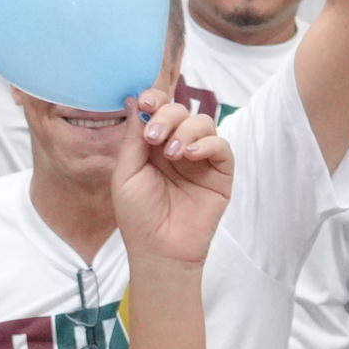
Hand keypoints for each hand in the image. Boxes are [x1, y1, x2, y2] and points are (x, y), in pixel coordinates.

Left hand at [107, 91, 241, 271]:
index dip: (154, 99)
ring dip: (186, 130)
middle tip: (155, 136)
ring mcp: (201, 159)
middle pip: (180, 110)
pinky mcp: (220, 173)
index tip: (146, 102)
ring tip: (173, 154)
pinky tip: (191, 155)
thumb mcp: (126, 173)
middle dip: (167, 116)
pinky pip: (222, 146)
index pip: (158, 110)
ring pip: (203, 122)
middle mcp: (178, 146)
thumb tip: (135, 100)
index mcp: (153, 145)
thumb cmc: (138, 216)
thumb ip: (133, 137)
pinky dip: (208, 144)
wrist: (159, 250)